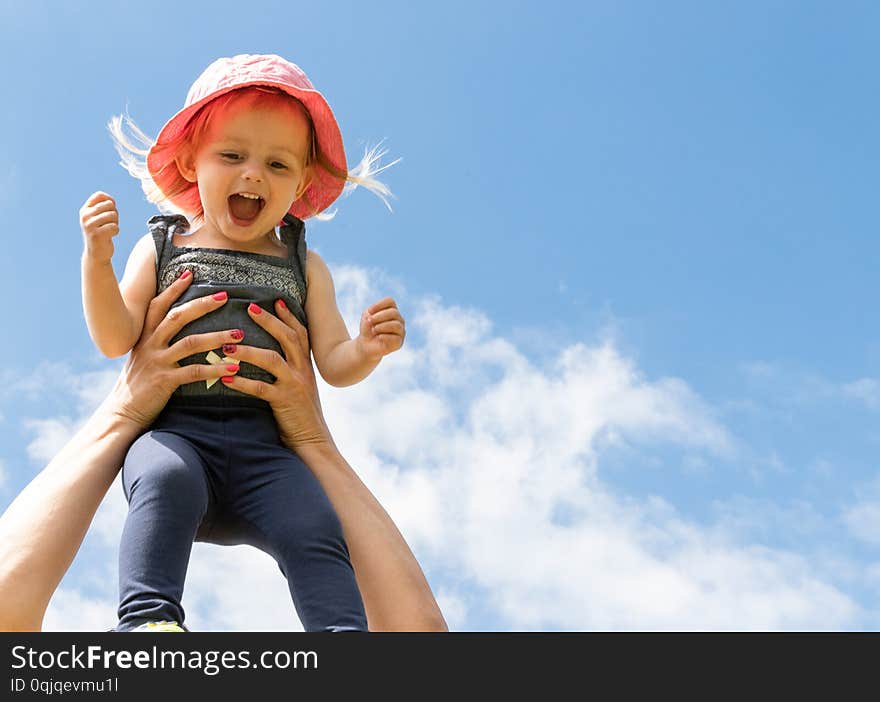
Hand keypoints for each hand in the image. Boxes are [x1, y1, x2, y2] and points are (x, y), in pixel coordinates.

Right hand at [79, 191, 119, 263]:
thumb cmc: (101, 233)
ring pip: (113, 215)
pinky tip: (110, 236)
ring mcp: (89, 225)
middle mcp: (85, 216)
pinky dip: (116, 231)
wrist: (96, 253)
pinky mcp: (96, 235)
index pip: (99, 195)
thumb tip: (111, 201)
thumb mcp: (99, 218)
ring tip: (109, 229)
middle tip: (111, 223)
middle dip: (115, 214)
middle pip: (109, 204)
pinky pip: (115, 227)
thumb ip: (104, 207)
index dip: (110, 201)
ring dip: (116, 223)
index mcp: (84, 210)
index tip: (111, 210)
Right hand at [107, 274, 243, 428]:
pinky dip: (216, 369)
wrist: (122, 412)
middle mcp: (149, 344)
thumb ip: (156, 341)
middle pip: (177, 317)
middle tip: (225, 296)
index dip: (173, 288)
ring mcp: (157, 362)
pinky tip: (234, 369)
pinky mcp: (164, 381)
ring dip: (217, 337)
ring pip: (190, 342)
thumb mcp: (143, 357)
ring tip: (239, 335)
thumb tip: (173, 328)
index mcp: (144, 336)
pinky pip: (194, 372)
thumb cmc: (138, 384)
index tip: (190, 273)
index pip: (158, 305)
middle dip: (202, 304)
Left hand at [217, 301, 333, 451]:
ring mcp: (294, 385)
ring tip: (227, 344)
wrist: (313, 440)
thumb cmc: (300, 415)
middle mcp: (302, 371)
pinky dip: (241, 381)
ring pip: (272, 359)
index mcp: (306, 365)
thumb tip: (269, 358)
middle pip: (288, 338)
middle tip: (250, 308)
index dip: (289, 316)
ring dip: (248, 350)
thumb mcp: (299, 388)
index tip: (276, 300)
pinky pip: (260, 388)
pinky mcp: (284, 401)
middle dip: (269, 321)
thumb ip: (288, 372)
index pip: (300, 333)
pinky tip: (225, 377)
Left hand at [356, 297, 405, 360]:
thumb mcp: (367, 317)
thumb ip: (374, 313)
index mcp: (392, 310)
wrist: (366, 344)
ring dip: (382, 327)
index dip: (379, 305)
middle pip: (394, 312)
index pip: (390, 301)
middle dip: (379, 317)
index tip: (369, 311)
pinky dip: (384, 337)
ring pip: (396, 325)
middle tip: (370, 321)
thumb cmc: (368, 328)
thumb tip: (383, 320)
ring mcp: (401, 330)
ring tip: (374, 330)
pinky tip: (379, 338)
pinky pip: (395, 338)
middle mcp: (399, 319)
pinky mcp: (399, 342)